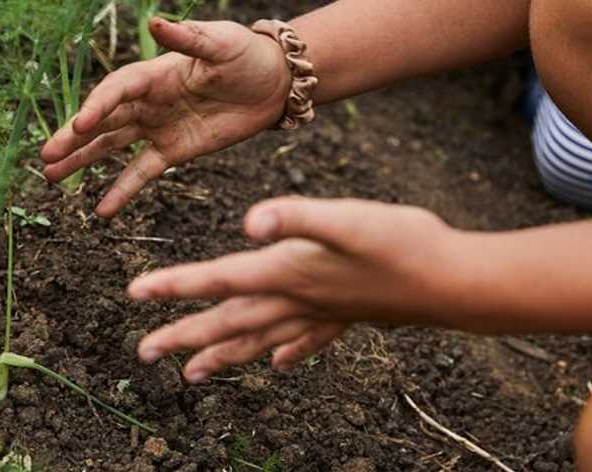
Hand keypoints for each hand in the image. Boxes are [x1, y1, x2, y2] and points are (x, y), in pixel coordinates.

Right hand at [40, 18, 291, 216]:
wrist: (274, 82)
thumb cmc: (245, 53)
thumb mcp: (220, 42)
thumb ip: (187, 38)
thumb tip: (154, 20)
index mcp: (153, 73)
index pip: (116, 90)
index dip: (97, 106)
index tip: (79, 125)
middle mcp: (147, 100)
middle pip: (102, 120)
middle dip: (73, 138)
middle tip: (46, 155)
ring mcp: (157, 127)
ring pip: (110, 145)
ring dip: (82, 160)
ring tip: (51, 177)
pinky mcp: (173, 150)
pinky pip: (141, 172)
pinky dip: (122, 190)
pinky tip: (102, 210)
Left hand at [128, 197, 459, 381]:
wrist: (457, 281)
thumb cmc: (404, 244)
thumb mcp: (348, 217)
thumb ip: (297, 216)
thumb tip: (250, 221)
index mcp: (287, 272)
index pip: (218, 280)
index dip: (175, 286)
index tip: (134, 294)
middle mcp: (297, 300)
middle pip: (229, 322)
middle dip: (184, 336)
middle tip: (144, 353)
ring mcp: (321, 314)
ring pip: (260, 339)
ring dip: (223, 354)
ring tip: (192, 374)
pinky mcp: (345, 316)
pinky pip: (305, 342)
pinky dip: (286, 353)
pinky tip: (278, 365)